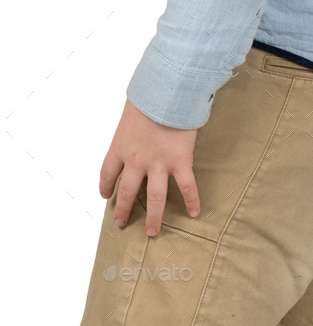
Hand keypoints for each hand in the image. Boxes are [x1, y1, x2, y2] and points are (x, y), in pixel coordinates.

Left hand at [100, 99, 199, 238]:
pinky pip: (186, 187)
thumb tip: (134, 129)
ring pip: (155, 198)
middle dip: (124, 210)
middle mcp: (136, 161)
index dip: (105, 187)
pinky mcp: (181, 162)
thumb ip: (130, 129)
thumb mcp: (129, 114)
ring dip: (154, 217)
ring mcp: (159, 164)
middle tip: (121, 223)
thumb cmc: (148, 97)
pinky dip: (192, 201)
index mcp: (120, 148)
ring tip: (152, 232)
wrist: (166, 93)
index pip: (107, 173)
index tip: (105, 196)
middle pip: (127, 192)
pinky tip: (194, 213)